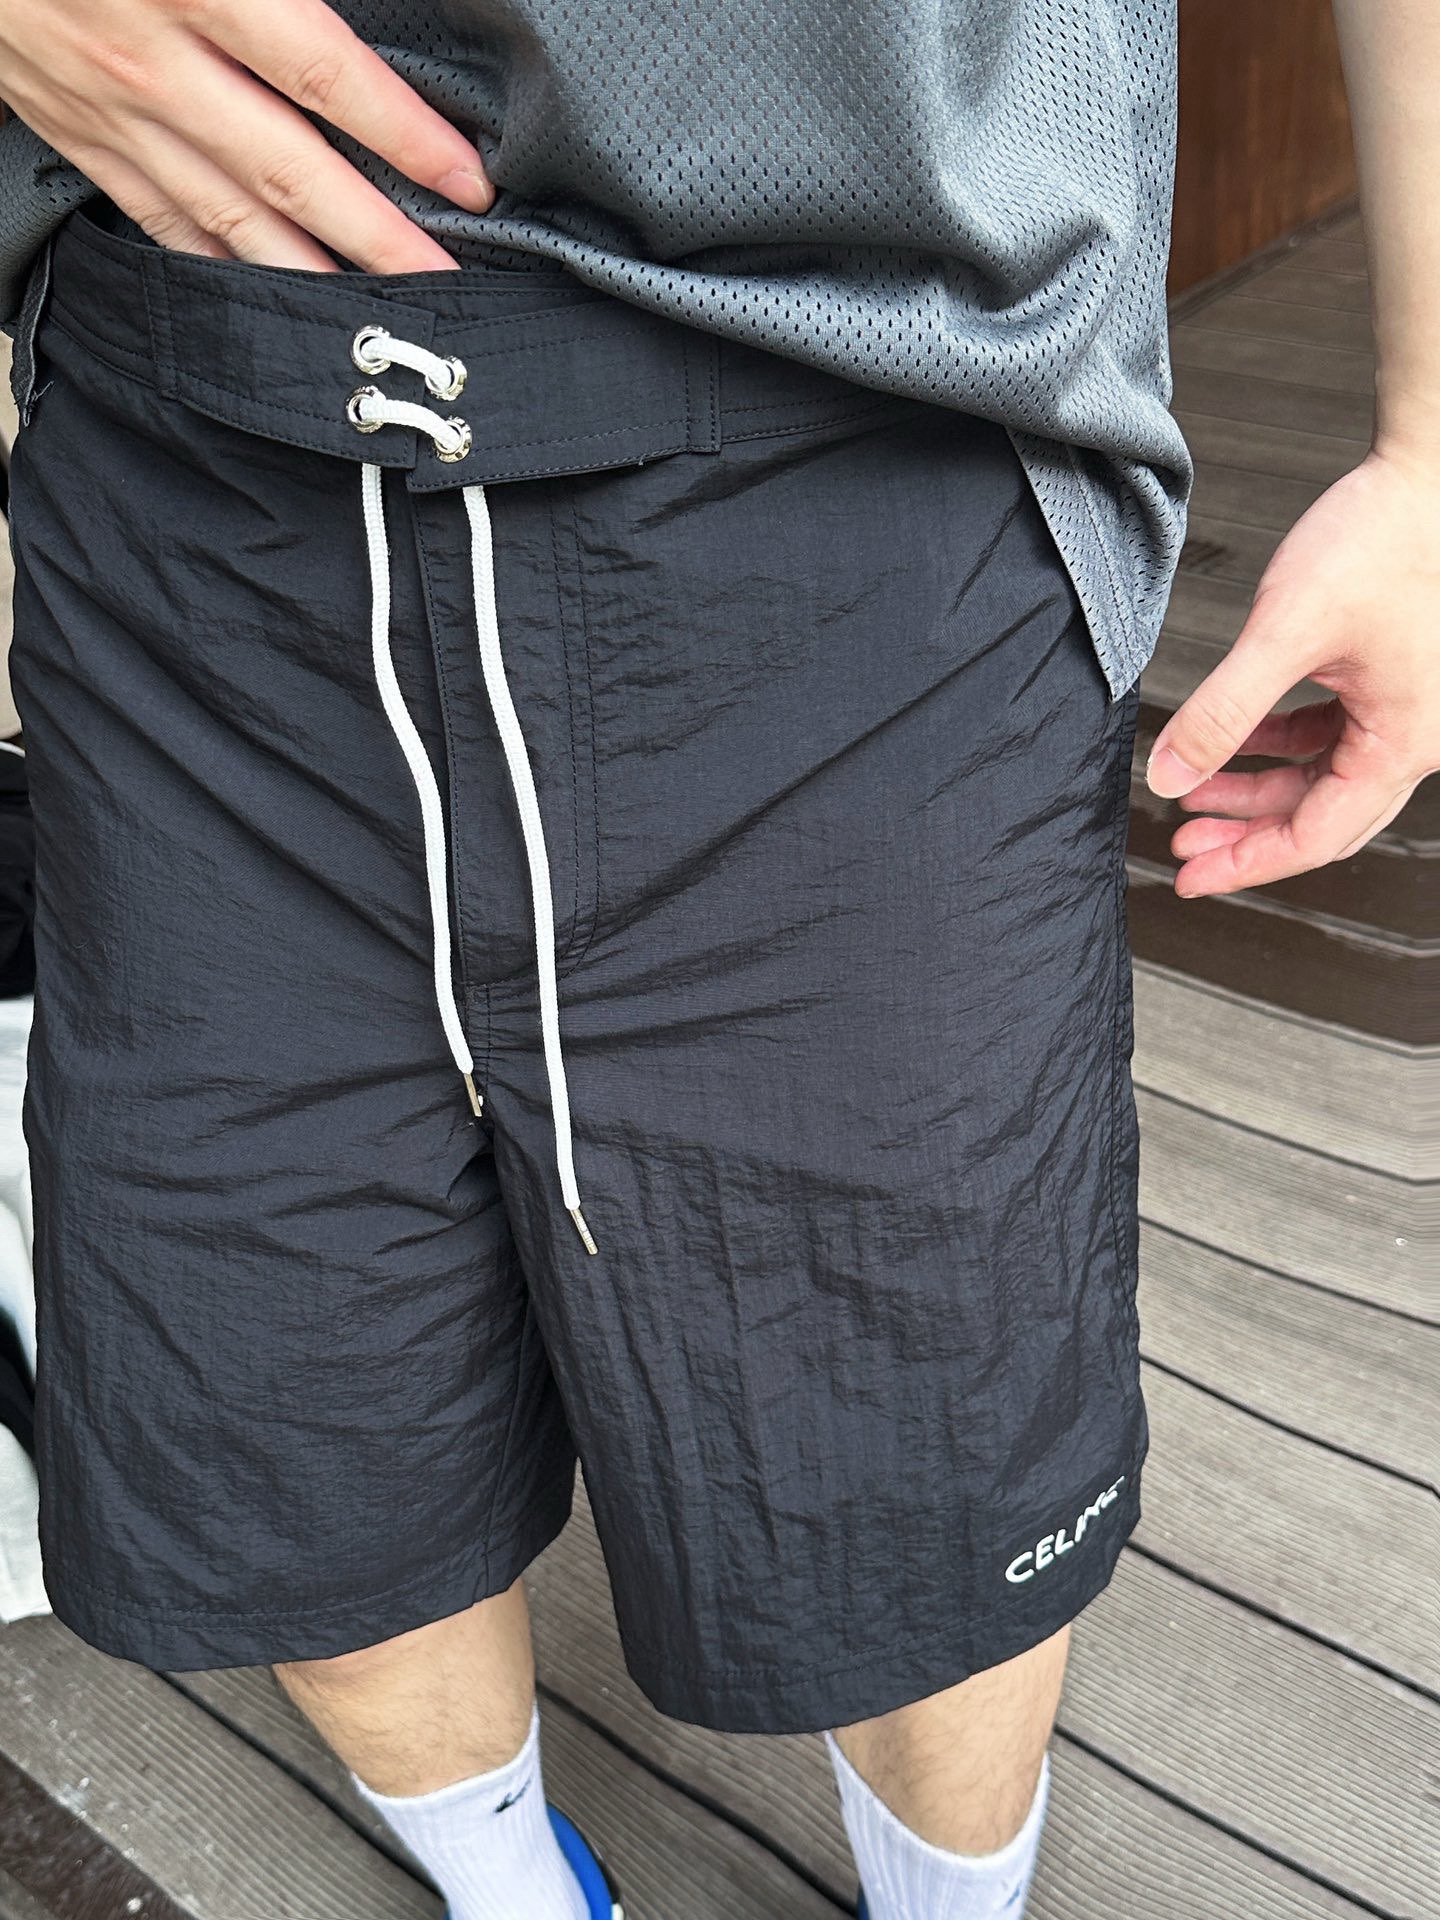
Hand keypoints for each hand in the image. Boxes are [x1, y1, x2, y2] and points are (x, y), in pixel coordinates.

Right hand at [0, 0, 493, 271]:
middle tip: (444, 286)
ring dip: (313, 276)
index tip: (468, 182)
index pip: (322, 73)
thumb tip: (358, 12)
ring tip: (377, 319)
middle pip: (292, 173)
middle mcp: (154, 66)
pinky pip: (167, 221)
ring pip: (232, 218)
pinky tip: (275, 298)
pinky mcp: (80, 140)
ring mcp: (114, 114)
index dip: (404, 134)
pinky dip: (226, 266)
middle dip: (378, 239)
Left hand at [1146, 445, 1439, 897]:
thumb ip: (1222, 711)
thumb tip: (1168, 775)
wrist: (1426, 472)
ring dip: (1255, 790)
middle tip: (1182, 847)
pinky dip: (1276, 745)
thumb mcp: (1285, 631)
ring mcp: (1402, 709)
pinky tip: (1230, 743)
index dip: (1245, 863)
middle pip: (1318, 816)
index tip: (1188, 876)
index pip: (1313, 835)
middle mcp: (1412, 736)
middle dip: (1246, 835)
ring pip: (1319, 778)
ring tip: (1192, 794)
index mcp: (1402, 743)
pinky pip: (1328, 737)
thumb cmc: (1381, 537)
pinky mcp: (1387, 679)